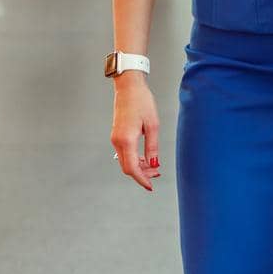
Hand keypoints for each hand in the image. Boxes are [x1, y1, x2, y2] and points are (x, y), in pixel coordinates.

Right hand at [110, 74, 160, 191]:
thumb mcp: (153, 125)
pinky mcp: (117, 135)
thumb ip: (152, 147)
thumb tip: (154, 164)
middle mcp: (117, 141)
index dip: (141, 179)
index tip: (150, 186)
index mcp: (126, 140)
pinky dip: (135, 159)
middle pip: (127, 167)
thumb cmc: (142, 102)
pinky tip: (146, 158)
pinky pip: (125, 153)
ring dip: (139, 167)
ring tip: (155, 167)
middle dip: (142, 174)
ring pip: (125, 160)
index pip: (132, 168)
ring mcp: (115, 138)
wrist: (129, 88)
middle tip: (157, 174)